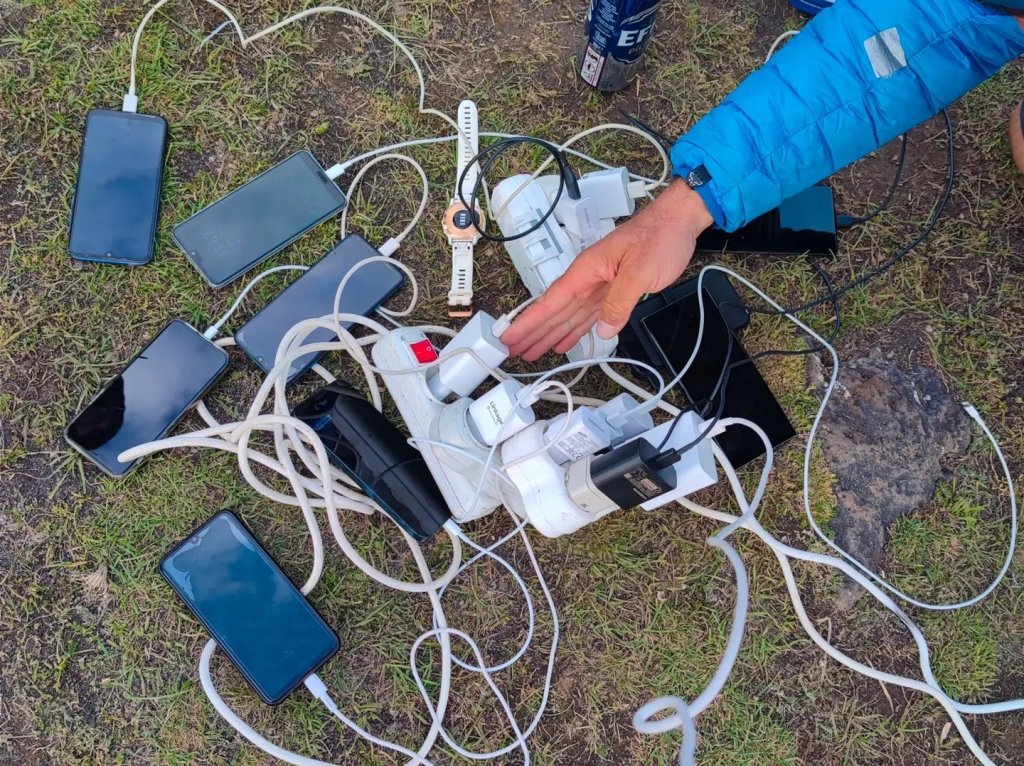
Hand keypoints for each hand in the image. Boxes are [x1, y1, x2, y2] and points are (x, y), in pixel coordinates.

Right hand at [502, 179, 713, 360]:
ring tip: (534, 351)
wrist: (678, 222)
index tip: (510, 336)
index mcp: (587, 270)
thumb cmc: (658, 237)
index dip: (530, 321)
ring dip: (552, 333)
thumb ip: (619, 303)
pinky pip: (589, 313)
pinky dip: (577, 328)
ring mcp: (601, 284)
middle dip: (534, 331)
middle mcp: (589, 278)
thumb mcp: (639, 273)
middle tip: (515, 351)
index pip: (551, 300)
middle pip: (555, 310)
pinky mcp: (615, 289)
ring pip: (570, 314)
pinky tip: (567, 340)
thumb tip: (602, 329)